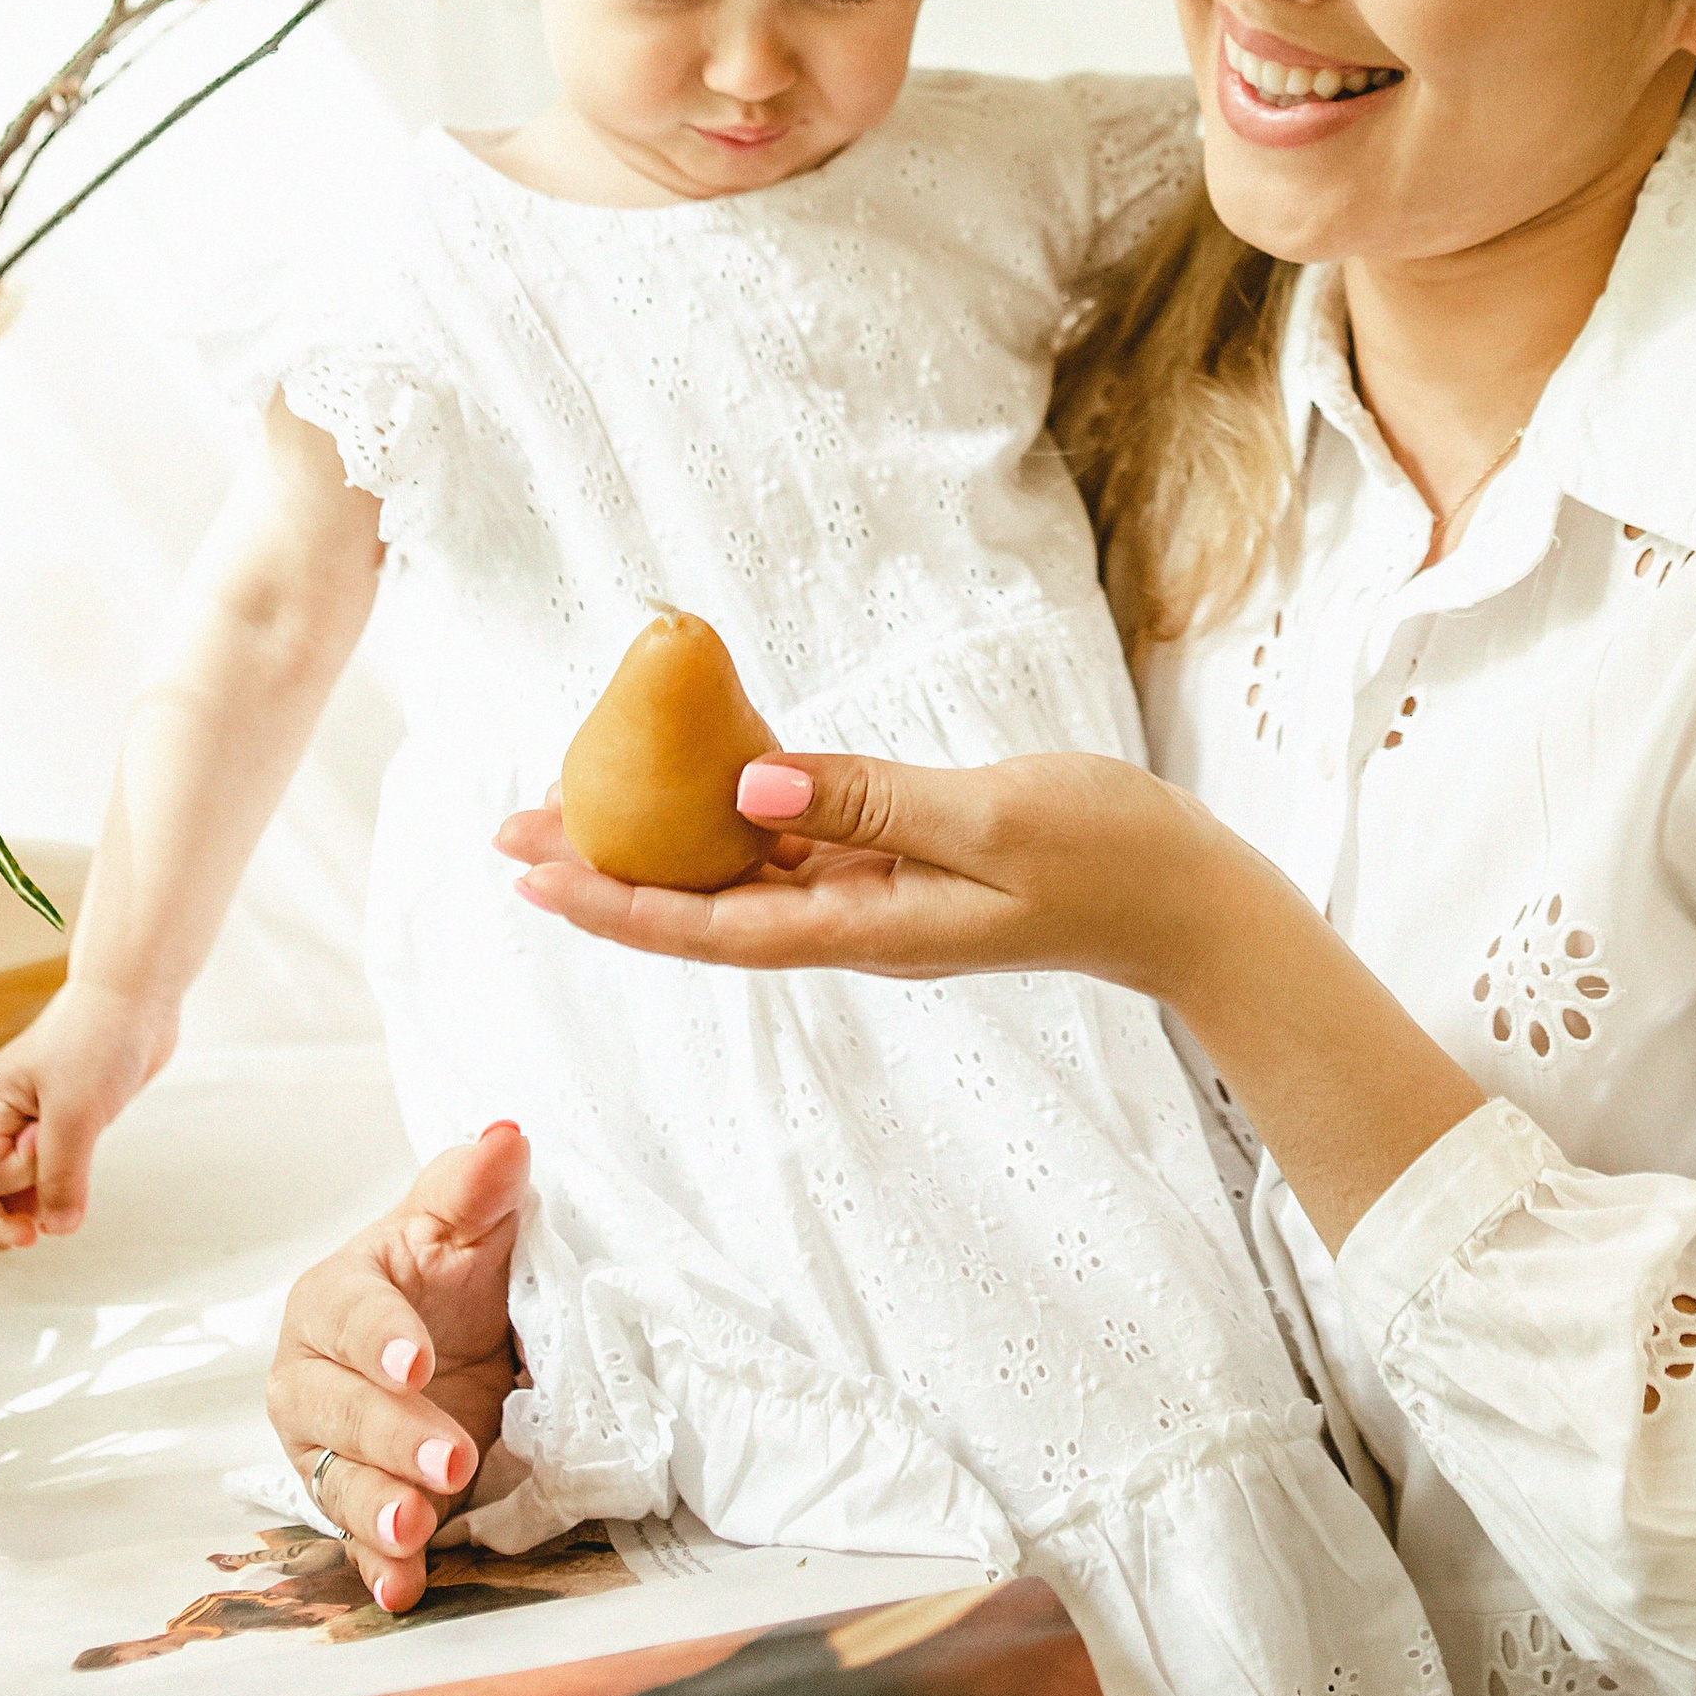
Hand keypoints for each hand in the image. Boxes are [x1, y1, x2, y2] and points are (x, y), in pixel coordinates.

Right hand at [0, 976, 179, 1249]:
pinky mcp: (66, 1126)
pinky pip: (51, 1175)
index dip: (18, 1175)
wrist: (138, 998)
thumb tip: (55, 1229)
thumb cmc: (98, 1040)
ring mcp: (33, 1125)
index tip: (48, 1143)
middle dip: (0, 1222)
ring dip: (36, 1209)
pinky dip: (60, 1193)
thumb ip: (62, 1175)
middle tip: (29, 1239)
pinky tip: (73, 1204)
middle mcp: (3, 1121)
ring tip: (59, 1220)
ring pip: (19, 1189)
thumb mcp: (77, 1113)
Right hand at [268, 1123, 531, 1612]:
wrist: (457, 1333)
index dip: (379, 1340)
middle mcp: (312, 1377)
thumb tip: (506, 1137)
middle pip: (337, 1411)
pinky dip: (380, 1566)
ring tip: (414, 1529)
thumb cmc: (453, 1269)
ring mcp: (329, 1446)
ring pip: (338, 1482)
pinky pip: (358, 1538)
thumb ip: (476, 1187)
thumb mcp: (469, 1223)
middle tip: (452, 1457)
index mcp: (335, 1297)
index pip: (347, 1317)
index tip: (418, 1362)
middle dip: (391, 1436)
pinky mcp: (358, 1498)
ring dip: (375, 1510)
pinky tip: (403, 1588)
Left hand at [497, 747, 1233, 1000]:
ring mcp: (876, 892)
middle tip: (509, 829)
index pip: (710, 927)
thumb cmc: (1107, 856)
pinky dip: (737, 804)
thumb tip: (750, 788)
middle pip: (701, 903)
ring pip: (739, 872)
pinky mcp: (901, 860)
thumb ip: (871, 799)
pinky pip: (797, 838)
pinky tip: (698, 768)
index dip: (613, 902)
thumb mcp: (990, 816)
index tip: (533, 874)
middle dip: (603, 868)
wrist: (1186, 899)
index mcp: (867, 925)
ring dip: (655, 839)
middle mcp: (854, 918)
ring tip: (571, 797)